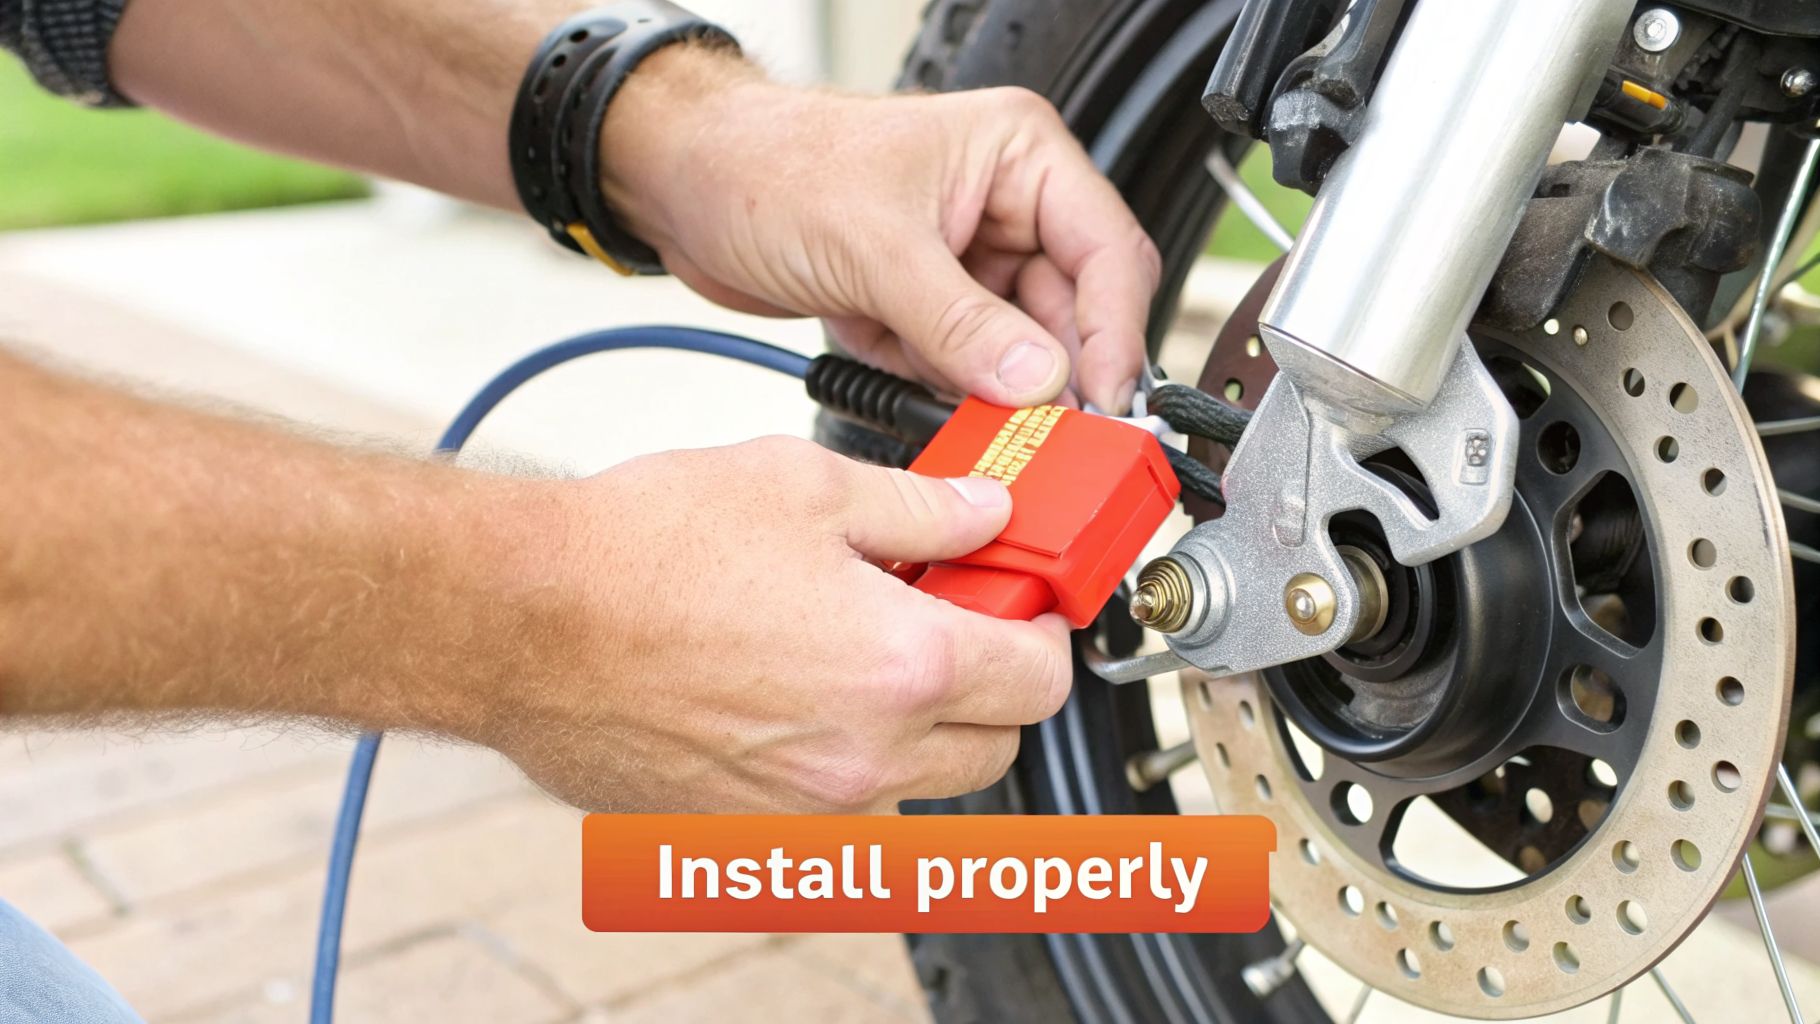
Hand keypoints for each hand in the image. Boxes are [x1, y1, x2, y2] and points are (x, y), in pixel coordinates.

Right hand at [483, 437, 1072, 812]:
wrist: (521, 619)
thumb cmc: (641, 550)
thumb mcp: (805, 486)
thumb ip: (923, 509)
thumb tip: (985, 515)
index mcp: (902, 668)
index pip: (1042, 678)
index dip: (1044, 628)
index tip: (1019, 600)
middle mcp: (864, 757)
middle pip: (997, 748)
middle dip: (994, 685)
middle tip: (948, 618)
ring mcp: (803, 806)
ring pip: (919, 784)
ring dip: (921, 727)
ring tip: (860, 648)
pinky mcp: (743, 826)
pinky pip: (836, 806)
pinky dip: (845, 757)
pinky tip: (794, 687)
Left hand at [601, 47, 1161, 412]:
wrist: (684, 185)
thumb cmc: (769, 164)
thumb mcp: (874, 246)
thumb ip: (961, 322)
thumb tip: (1037, 382)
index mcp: (1019, 155)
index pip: (1108, 252)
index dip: (1115, 334)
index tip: (1108, 403)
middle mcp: (1006, 205)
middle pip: (1071, 312)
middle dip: (1047, 375)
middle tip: (1044, 435)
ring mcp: (968, 260)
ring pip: (1016, 350)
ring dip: (981, 384)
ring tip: (949, 395)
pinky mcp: (926, 304)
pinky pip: (961, 366)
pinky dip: (931, 381)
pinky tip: (891, 357)